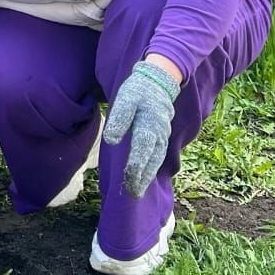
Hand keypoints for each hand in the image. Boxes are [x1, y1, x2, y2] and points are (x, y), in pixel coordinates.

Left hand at [102, 59, 181, 197]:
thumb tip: (111, 140)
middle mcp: (158, 134)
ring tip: (138, 190)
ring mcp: (162, 135)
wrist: (158, 81)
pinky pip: (158, 155)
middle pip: (151, 161)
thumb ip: (119, 119)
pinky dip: (152, 167)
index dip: (135, 167)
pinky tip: (145, 175)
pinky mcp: (162, 135)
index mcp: (148, 126)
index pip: (142, 151)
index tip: (128, 181)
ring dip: (147, 176)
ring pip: (156, 160)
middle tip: (132, 194)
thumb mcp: (126, 99)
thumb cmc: (138, 90)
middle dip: (142, 178)